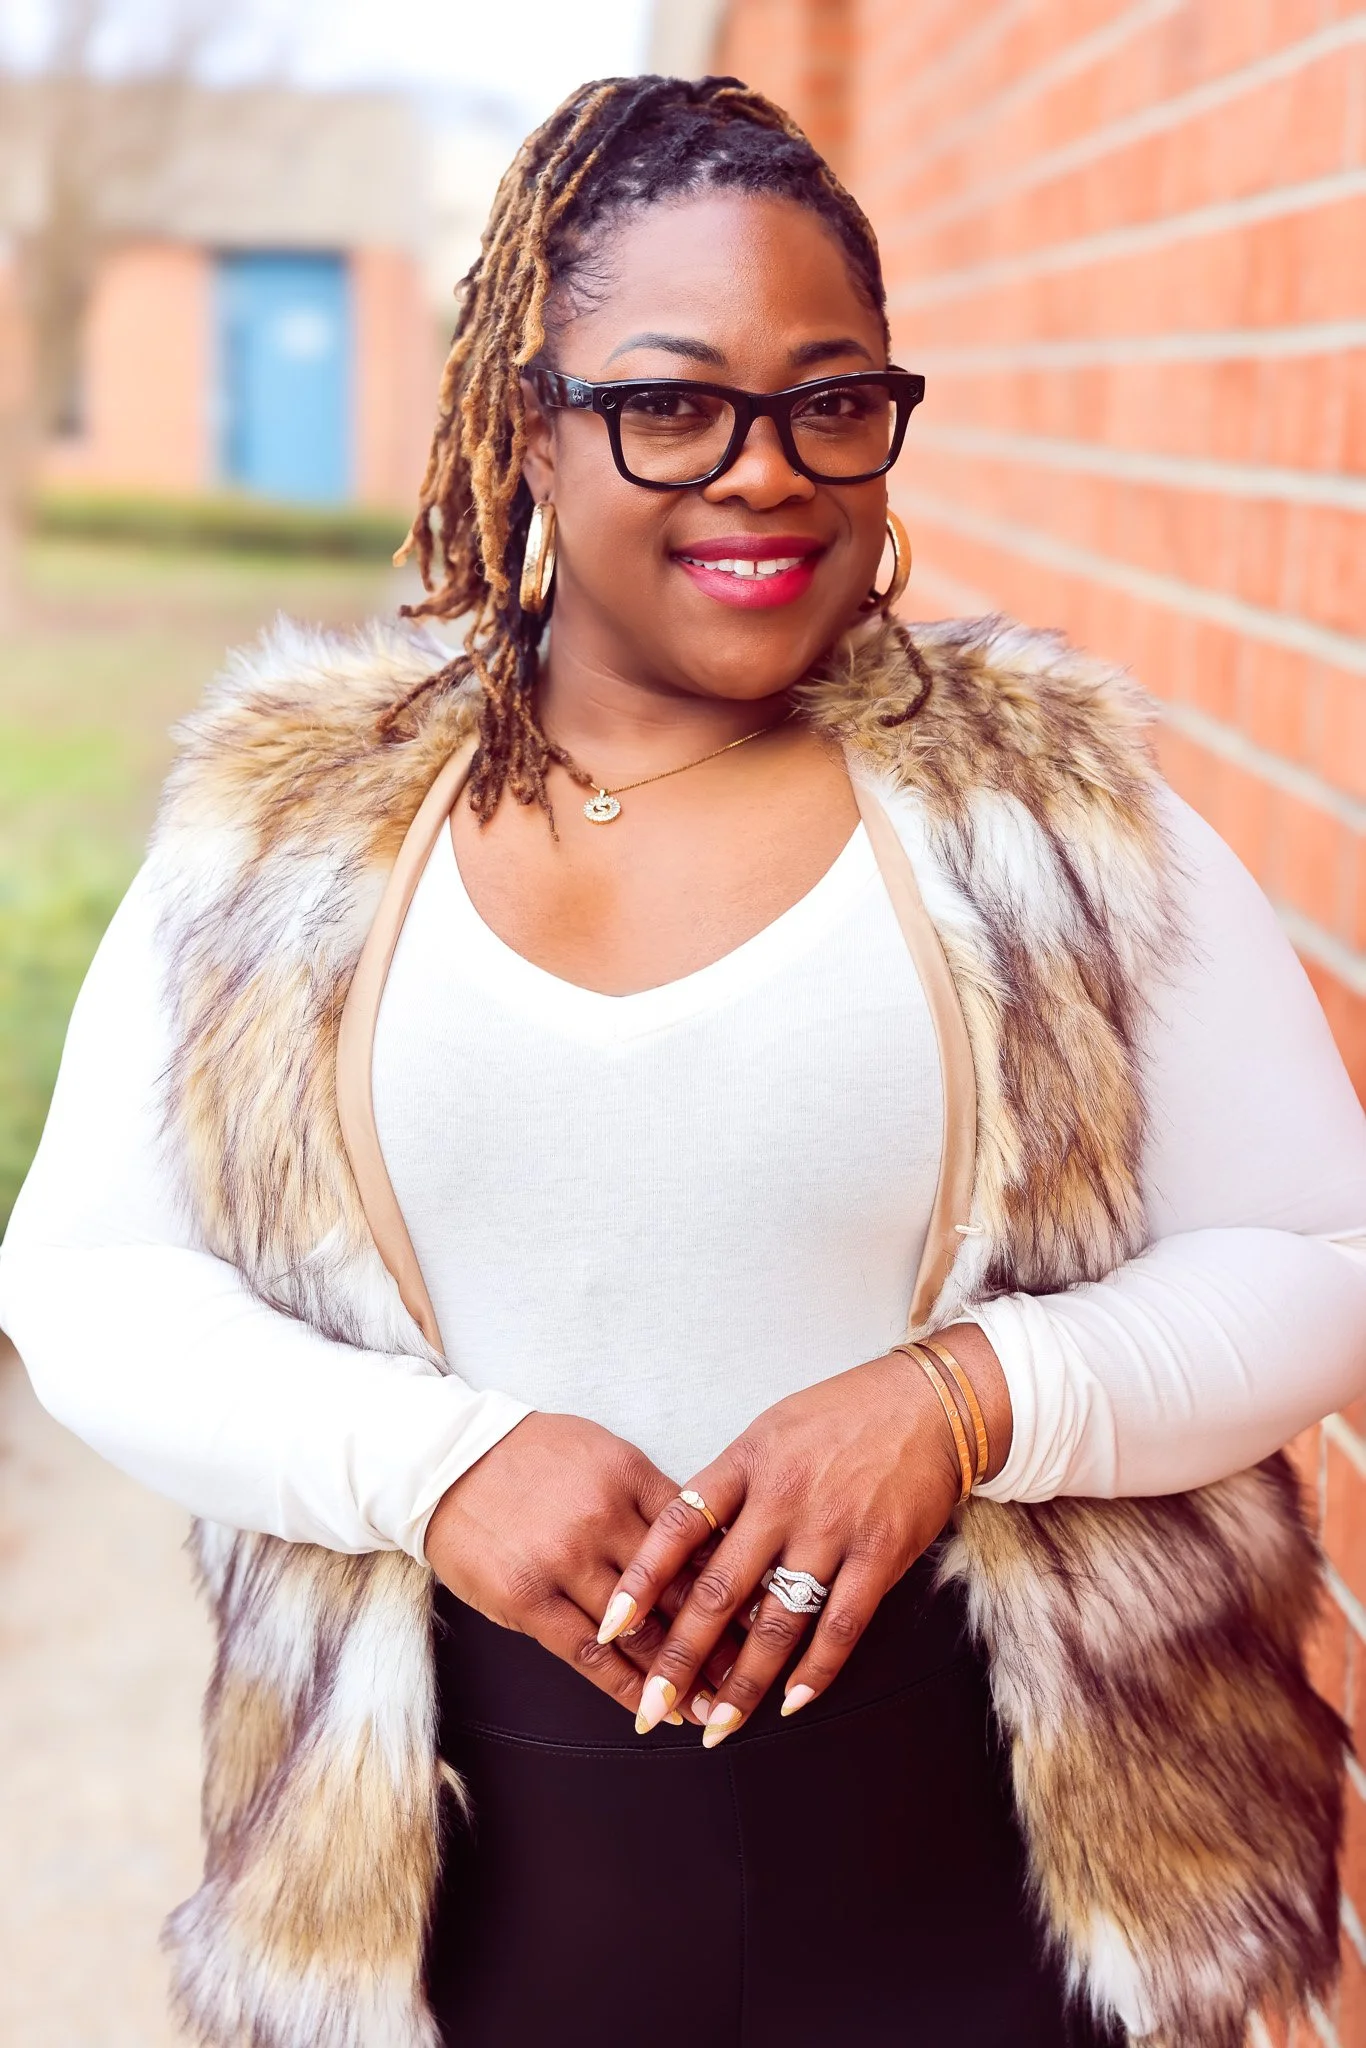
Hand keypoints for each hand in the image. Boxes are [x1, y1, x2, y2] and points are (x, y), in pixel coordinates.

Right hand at [424, 1411, 740, 1722]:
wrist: (447, 1461)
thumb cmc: (532, 1456)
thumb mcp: (603, 1454)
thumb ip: (651, 1496)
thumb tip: (711, 1539)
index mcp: (629, 1477)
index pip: (701, 1536)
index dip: (739, 1580)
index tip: (771, 1612)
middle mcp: (603, 1519)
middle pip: (679, 1589)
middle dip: (722, 1638)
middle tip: (757, 1672)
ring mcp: (564, 1562)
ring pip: (640, 1631)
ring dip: (681, 1674)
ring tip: (715, 1704)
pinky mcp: (528, 1601)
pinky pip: (588, 1655)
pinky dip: (626, 1687)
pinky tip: (654, 1709)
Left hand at [600, 1325, 1009, 1742]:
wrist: (930, 1403)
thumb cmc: (841, 1416)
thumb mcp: (770, 1431)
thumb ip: (730, 1486)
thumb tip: (686, 1548)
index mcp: (747, 1463)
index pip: (678, 1527)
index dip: (640, 1581)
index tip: (610, 1626)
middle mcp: (783, 1498)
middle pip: (718, 1590)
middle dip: (680, 1656)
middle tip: (651, 1705)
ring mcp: (832, 1528)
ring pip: (776, 1622)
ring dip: (743, 1682)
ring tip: (716, 1725)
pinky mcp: (880, 1555)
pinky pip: (841, 1626)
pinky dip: (815, 1671)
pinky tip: (791, 1702)